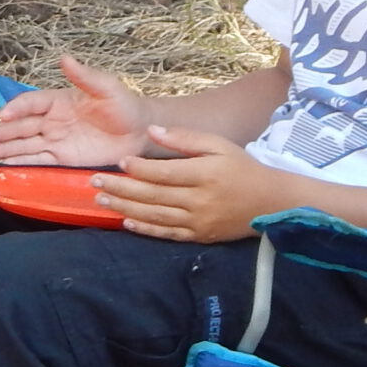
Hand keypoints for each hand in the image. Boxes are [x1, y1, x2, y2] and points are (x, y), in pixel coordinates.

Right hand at [0, 55, 146, 166]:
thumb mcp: (107, 88)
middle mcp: (51, 121)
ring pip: (23, 145)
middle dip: (0, 133)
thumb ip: (84, 76)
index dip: (16, 108)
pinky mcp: (61, 159)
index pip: (31, 103)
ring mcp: (55, 140)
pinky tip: (0, 163)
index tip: (3, 115)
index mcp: (58, 100)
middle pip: (20, 127)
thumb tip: (64, 58)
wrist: (139, 133)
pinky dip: (19, 162)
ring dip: (2, 148)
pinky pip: (36, 160)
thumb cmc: (124, 106)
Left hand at [91, 125, 293, 242]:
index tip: (120, 162)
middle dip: (121, 189)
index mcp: (205, 174)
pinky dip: (145, 229)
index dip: (139, 169)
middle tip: (94, 183)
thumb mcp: (219, 145)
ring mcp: (199, 222)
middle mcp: (200, 200)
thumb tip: (152, 131)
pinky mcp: (200, 236)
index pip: (164, 173)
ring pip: (155, 216)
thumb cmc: (243, 168)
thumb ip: (185, 138)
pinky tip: (126, 222)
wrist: (271, 203)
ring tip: (102, 200)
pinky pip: (167, 234)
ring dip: (125, 208)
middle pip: (153, 195)